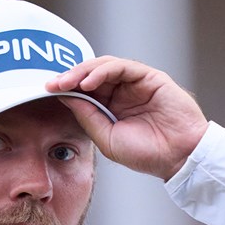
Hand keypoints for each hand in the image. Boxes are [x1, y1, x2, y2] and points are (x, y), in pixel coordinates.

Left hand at [46, 56, 208, 180]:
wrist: (178, 157)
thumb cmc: (147, 153)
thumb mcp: (107, 139)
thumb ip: (88, 117)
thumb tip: (66, 97)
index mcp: (111, 107)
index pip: (84, 90)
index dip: (65, 88)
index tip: (46, 90)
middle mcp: (122, 92)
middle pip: (90, 75)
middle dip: (68, 77)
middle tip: (51, 83)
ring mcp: (135, 83)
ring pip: (104, 67)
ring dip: (82, 72)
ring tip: (66, 82)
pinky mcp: (149, 77)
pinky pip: (122, 67)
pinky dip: (102, 71)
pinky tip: (89, 82)